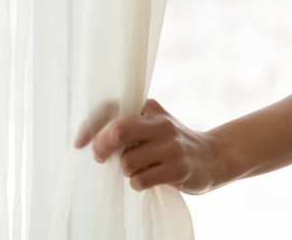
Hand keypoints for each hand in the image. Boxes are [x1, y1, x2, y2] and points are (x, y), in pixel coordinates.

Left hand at [74, 98, 225, 193]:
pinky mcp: (178, 168)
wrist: (213, 157)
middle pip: (119, 130)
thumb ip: (130, 124)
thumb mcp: (155, 125)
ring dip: (127, 171)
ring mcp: (172, 146)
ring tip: (139, 169)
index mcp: (151, 110)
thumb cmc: (173, 144)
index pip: (113, 107)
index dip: (90, 125)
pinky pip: (141, 180)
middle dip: (102, 148)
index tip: (79, 143)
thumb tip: (93, 137)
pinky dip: (138, 183)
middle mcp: (162, 124)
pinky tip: (149, 179)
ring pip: (128, 162)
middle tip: (101, 158)